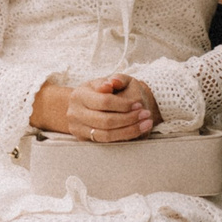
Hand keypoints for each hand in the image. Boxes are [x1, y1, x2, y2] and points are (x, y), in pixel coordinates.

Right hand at [35, 73, 159, 142]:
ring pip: (106, 135)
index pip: (104, 101)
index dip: (123, 104)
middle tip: (146, 114)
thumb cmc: (103, 90)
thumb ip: (114, 79)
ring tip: (146, 124)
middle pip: (105, 120)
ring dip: (129, 130)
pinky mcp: (84, 140)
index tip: (139, 105)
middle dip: (129, 119)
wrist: (87, 104)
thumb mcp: (109, 80)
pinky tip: (137, 130)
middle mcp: (75, 113)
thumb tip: (113, 82)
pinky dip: (124, 137)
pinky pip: (106, 142)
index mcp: (79, 95)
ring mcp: (78, 128)